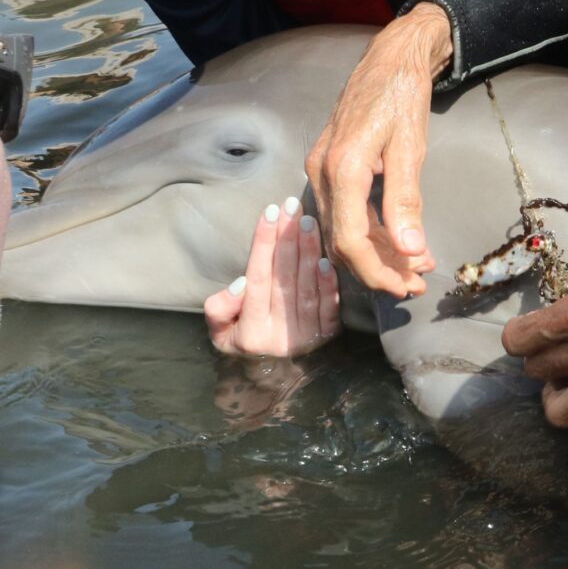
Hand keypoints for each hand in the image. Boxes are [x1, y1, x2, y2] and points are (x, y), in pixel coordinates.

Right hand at [205, 197, 341, 355]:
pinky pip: (330, 305)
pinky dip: (329, 281)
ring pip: (307, 286)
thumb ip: (219, 310)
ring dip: (309, 251)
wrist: (275, 377)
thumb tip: (241, 285)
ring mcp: (307, 336)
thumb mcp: (220, 333)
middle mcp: (280, 335)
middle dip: (288, 238)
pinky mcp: (327, 335)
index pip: (258, 278)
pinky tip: (327, 258)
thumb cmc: (244, 342)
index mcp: (252, 332)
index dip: (264, 244)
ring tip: (308, 222)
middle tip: (292, 208)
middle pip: (284, 277)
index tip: (269, 213)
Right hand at [305, 2, 451, 297]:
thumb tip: (411, 250)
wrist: (391, 56)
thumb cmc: (402, 95)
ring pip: (343, 230)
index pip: (351, 241)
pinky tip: (398, 238)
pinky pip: (344, 212)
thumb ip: (406, 201)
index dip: (378, 272)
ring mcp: (321, 169)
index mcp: (342, 169)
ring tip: (415, 266)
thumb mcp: (411, 147)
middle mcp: (322, 172)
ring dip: (377, 253)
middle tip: (417, 283)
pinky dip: (370, 231)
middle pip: (343, 242)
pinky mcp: (329, 166)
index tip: (408, 286)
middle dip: (380, 269)